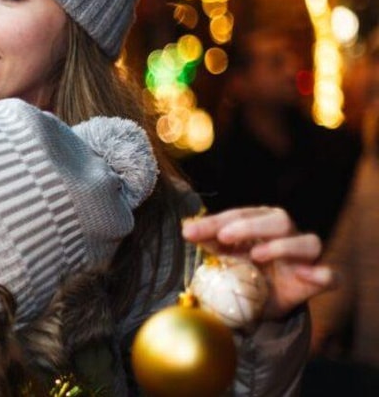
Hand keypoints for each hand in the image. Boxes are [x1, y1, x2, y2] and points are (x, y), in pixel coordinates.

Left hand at [182, 207, 335, 321]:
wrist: (262, 304)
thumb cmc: (243, 270)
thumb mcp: (223, 256)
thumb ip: (209, 241)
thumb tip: (186, 229)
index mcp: (263, 222)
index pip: (243, 214)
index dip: (217, 221)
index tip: (192, 232)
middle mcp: (287, 235)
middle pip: (279, 220)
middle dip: (250, 226)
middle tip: (224, 237)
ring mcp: (305, 257)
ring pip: (309, 242)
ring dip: (283, 246)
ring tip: (256, 256)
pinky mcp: (316, 281)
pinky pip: (330, 275)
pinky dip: (322, 274)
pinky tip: (306, 275)